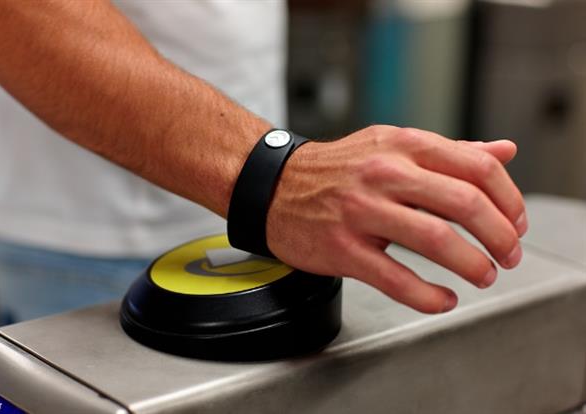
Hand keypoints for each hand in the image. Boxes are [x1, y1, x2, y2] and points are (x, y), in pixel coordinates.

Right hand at [266, 126, 526, 313]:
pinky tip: (444, 300)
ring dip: (472, 264)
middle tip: (509, 255)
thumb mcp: (393, 146)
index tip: (516, 223)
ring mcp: (361, 211)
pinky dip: (428, 296)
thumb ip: (450, 151)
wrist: (275, 186)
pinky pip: (394, 278)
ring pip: (434, 240)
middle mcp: (384, 174)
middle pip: (464, 202)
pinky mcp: (342, 248)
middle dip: (499, 236)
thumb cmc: (338, 169)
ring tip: (484, 275)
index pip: (477, 166)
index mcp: (403, 146)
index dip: (509, 199)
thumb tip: (505, 151)